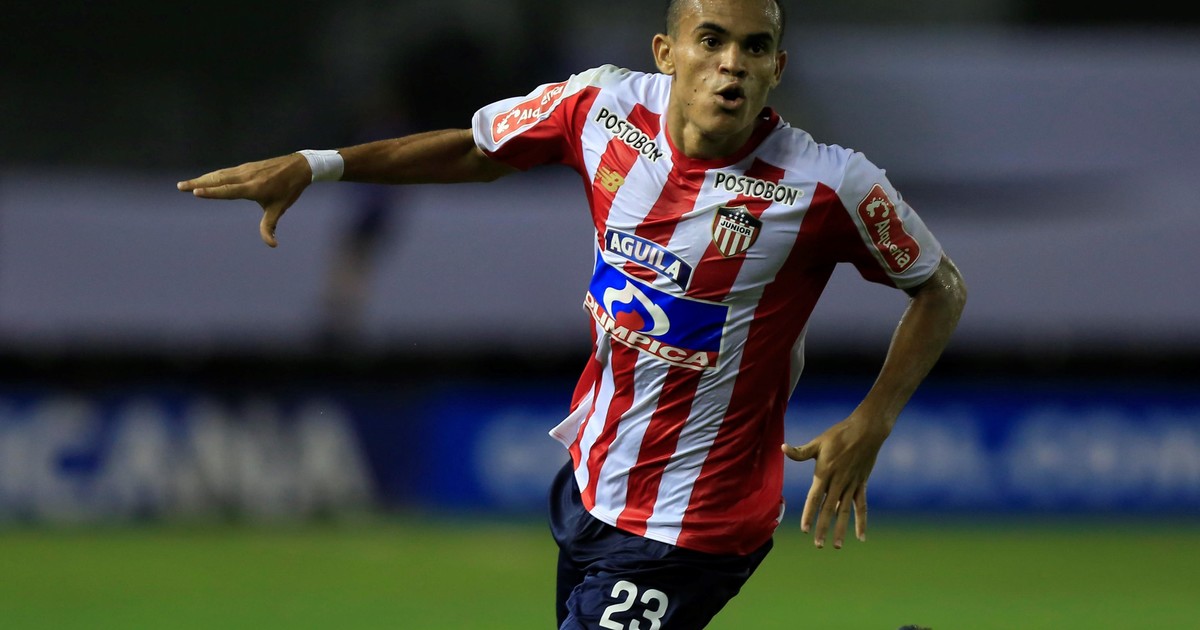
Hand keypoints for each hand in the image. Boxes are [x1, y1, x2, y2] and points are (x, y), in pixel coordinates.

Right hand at [176, 153, 310, 246]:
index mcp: (253, 188)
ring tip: (186, 184)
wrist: (298, 166)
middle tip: (180, 187)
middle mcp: (245, 177)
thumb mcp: (279, 208)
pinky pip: (225, 172)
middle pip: (217, 180)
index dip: (211, 192)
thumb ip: (270, 226)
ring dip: (202, 179)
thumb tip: (272, 245)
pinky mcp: (245, 167)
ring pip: (219, 174)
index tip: (195, 191)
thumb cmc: (288, 190)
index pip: (228, 190)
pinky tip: (205, 179)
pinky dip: (212, 175)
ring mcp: (244, 170)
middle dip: (198, 183)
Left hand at [782, 413, 889, 548]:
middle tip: (817, 544)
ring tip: (836, 546)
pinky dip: (861, 522)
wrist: (866, 431)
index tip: (805, 529)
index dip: (810, 514)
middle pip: (829, 509)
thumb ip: (801, 451)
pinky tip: (861, 537)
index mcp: (825, 472)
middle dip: (822, 527)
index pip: (815, 498)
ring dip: (841, 529)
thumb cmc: (839, 435)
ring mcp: (851, 484)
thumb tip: (783, 447)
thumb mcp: (818, 442)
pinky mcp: (861, 484)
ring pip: (845, 511)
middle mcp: (838, 482)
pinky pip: (861, 506)